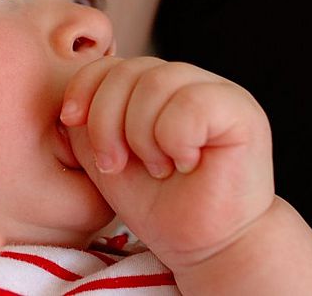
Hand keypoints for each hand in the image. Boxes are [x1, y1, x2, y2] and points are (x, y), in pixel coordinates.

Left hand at [61, 56, 273, 269]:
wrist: (204, 247)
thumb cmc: (155, 203)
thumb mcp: (103, 158)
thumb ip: (85, 124)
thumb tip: (70, 106)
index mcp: (153, 85)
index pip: (108, 64)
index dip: (83, 89)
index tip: (71, 121)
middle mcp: (185, 80)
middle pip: (126, 71)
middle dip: (106, 122)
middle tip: (116, 164)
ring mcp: (217, 91)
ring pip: (155, 84)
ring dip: (142, 136)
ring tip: (158, 167)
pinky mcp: (241, 111)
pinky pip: (191, 104)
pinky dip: (176, 140)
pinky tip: (187, 164)